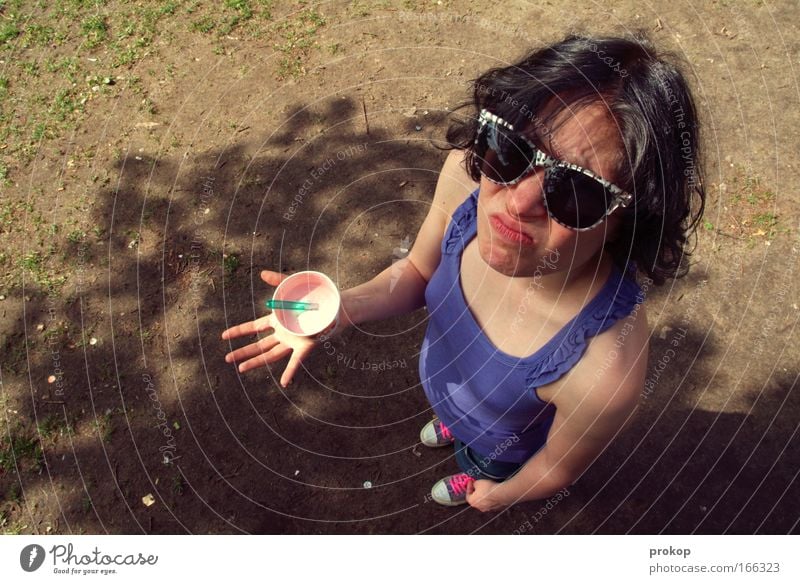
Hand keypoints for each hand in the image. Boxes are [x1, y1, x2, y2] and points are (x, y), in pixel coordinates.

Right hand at [221, 270, 320, 386]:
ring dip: (257, 361)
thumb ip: (278, 281)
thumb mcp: (293, 286)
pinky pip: (296, 361)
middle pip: (259, 345)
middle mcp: (283, 333)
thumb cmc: (314, 296)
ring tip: (241, 369)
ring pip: (271, 354)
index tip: (223, 336)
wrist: (335, 304)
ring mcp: (293, 341)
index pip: (253, 328)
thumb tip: (262, 274)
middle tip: (227, 358)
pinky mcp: (305, 346)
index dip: (239, 331)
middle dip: (243, 352)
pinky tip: (284, 382)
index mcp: (278, 320)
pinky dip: (290, 372)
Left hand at [466, 479, 509, 512]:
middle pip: (475, 499)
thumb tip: (475, 484)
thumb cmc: (488, 489)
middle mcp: (479, 507)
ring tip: (486, 487)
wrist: (500, 493)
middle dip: (476, 491)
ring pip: (484, 501)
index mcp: (472, 502)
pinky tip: (492, 492)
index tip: (471, 482)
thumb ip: (474, 484)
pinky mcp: (495, 508)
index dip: (468, 487)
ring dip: (484, 495)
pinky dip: (490, 497)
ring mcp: (488, 508)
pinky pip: (491, 502)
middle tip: (477, 485)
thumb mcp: (477, 482)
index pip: (467, 494)